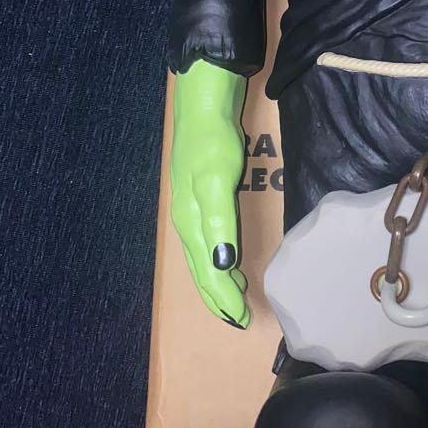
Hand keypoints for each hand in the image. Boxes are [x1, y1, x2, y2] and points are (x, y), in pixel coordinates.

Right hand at [169, 60, 250, 327]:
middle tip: (237, 320)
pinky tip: (228, 259)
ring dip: (217, 281)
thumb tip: (222, 264)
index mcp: (192, 221)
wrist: (202, 106)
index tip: (240, 319)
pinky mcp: (200, 196)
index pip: (209, 271)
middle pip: (202, 270)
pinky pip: (207, 240)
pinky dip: (217, 258)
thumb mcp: (217, 179)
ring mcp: (191, 208)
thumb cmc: (212, 142)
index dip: (224, 297)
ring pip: (203, 257)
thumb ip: (220, 221)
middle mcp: (188, 220)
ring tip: (234, 299)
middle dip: (218, 298)